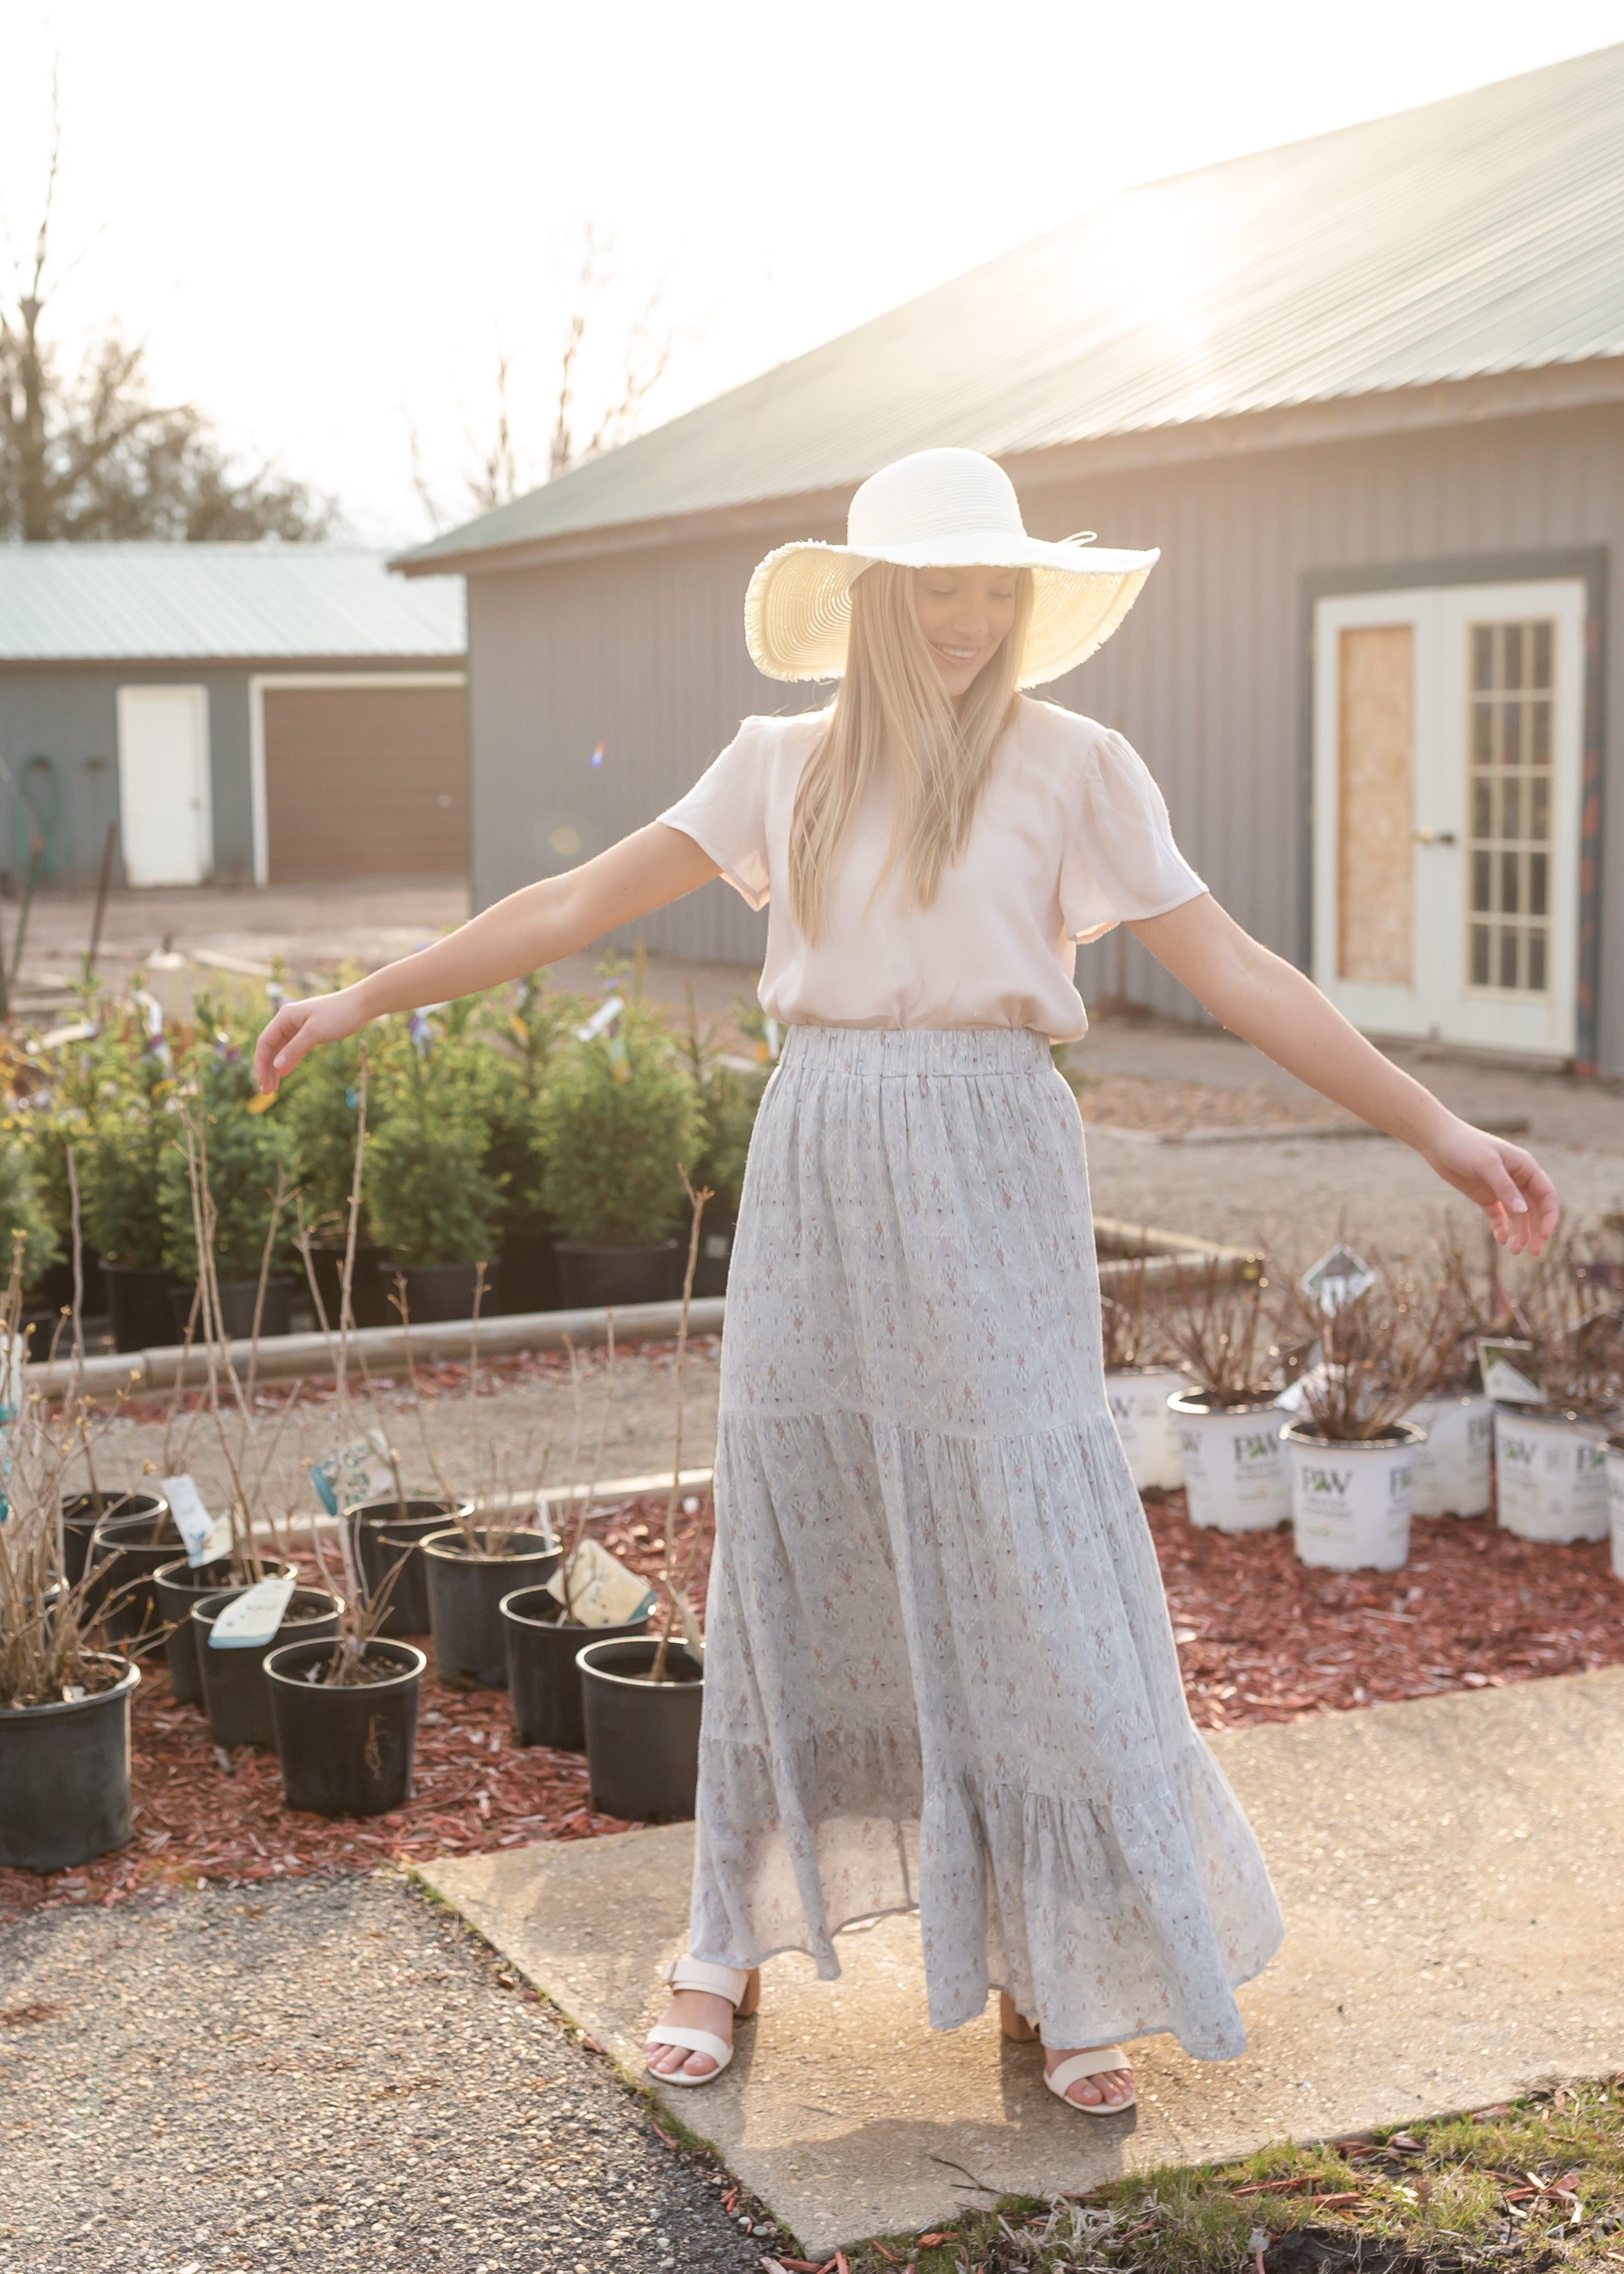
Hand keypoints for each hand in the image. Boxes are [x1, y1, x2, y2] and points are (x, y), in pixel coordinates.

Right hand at [253, 987, 368, 1092]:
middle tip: (267, 1092)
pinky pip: (294, 1050)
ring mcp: (298, 1027)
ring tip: (274, 1088)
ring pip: (281, 1051)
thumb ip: (294, 1049)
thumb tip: (276, 1066)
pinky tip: (284, 1074)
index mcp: (284, 1017)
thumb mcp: (314, 1033)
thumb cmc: (338, 1015)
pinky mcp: (309, 1033)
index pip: (265, 1043)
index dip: (261, 1064)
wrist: (360, 1005)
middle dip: (267, 1070)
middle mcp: (288, 1021)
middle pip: (271, 1048)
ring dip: (276, 1069)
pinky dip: (288, 1062)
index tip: (263, 1083)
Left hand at [1423, 1117, 1558, 1253]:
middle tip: (1534, 1252)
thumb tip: (1523, 1211)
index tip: (1545, 1235)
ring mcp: (1501, 1189)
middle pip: (1535, 1209)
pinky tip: (1500, 1239)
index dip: (1549, 1216)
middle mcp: (1518, 1179)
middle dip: (1537, 1231)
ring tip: (1514, 1250)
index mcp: (1525, 1167)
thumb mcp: (1486, 1164)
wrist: (1437, 1142)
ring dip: (1520, 1233)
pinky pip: (1499, 1216)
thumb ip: (1504, 1187)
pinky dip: (1501, 1228)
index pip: (1546, 1195)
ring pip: (1518, 1216)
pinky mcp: (1486, 1196)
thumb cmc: (1465, 1146)